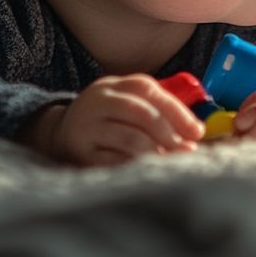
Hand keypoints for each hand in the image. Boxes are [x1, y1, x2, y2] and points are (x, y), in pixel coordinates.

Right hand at [20, 74, 204, 166]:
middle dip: (168, 132)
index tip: (197, 131)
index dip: (177, 110)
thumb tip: (194, 132)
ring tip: (170, 161)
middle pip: (139, 112)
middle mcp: (97, 102)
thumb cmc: (106, 121)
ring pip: (128, 138)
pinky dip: (135, 166)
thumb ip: (155, 110)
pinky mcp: (79, 153)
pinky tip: (147, 171)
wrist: (58, 135)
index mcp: (113, 85)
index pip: (148, 90)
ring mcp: (85, 127)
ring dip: (156, 151)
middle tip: (186, 150)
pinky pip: (112, 162)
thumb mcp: (125, 104)